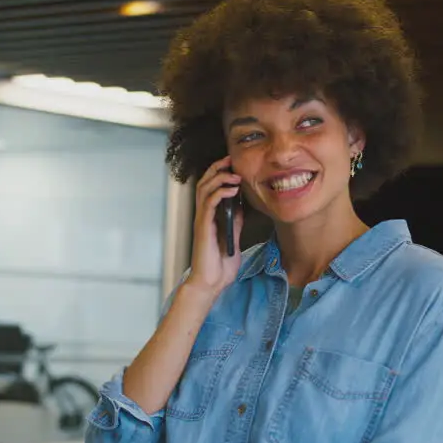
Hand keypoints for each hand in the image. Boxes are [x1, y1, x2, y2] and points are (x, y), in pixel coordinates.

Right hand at [185, 156, 243, 298]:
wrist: (211, 283)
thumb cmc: (220, 265)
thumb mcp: (233, 237)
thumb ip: (234, 221)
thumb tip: (240, 205)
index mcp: (209, 217)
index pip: (210, 187)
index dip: (219, 173)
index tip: (233, 164)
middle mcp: (203, 215)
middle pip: (204, 182)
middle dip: (217, 168)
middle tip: (231, 159)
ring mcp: (202, 220)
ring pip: (204, 188)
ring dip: (219, 177)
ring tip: (234, 173)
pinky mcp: (203, 227)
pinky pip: (210, 203)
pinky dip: (220, 192)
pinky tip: (232, 189)